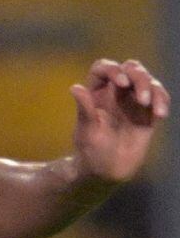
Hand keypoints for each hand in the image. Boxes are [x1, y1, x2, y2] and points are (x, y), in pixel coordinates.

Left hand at [69, 59, 167, 183]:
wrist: (107, 170)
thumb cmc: (91, 150)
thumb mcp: (86, 130)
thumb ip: (84, 109)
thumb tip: (75, 87)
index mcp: (96, 92)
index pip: (103, 68)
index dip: (112, 69)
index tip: (121, 83)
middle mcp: (116, 92)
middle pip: (131, 68)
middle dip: (139, 77)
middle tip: (141, 98)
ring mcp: (134, 101)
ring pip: (148, 80)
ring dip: (153, 90)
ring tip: (153, 110)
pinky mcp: (148, 112)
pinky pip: (160, 98)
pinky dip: (162, 101)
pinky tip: (160, 115)